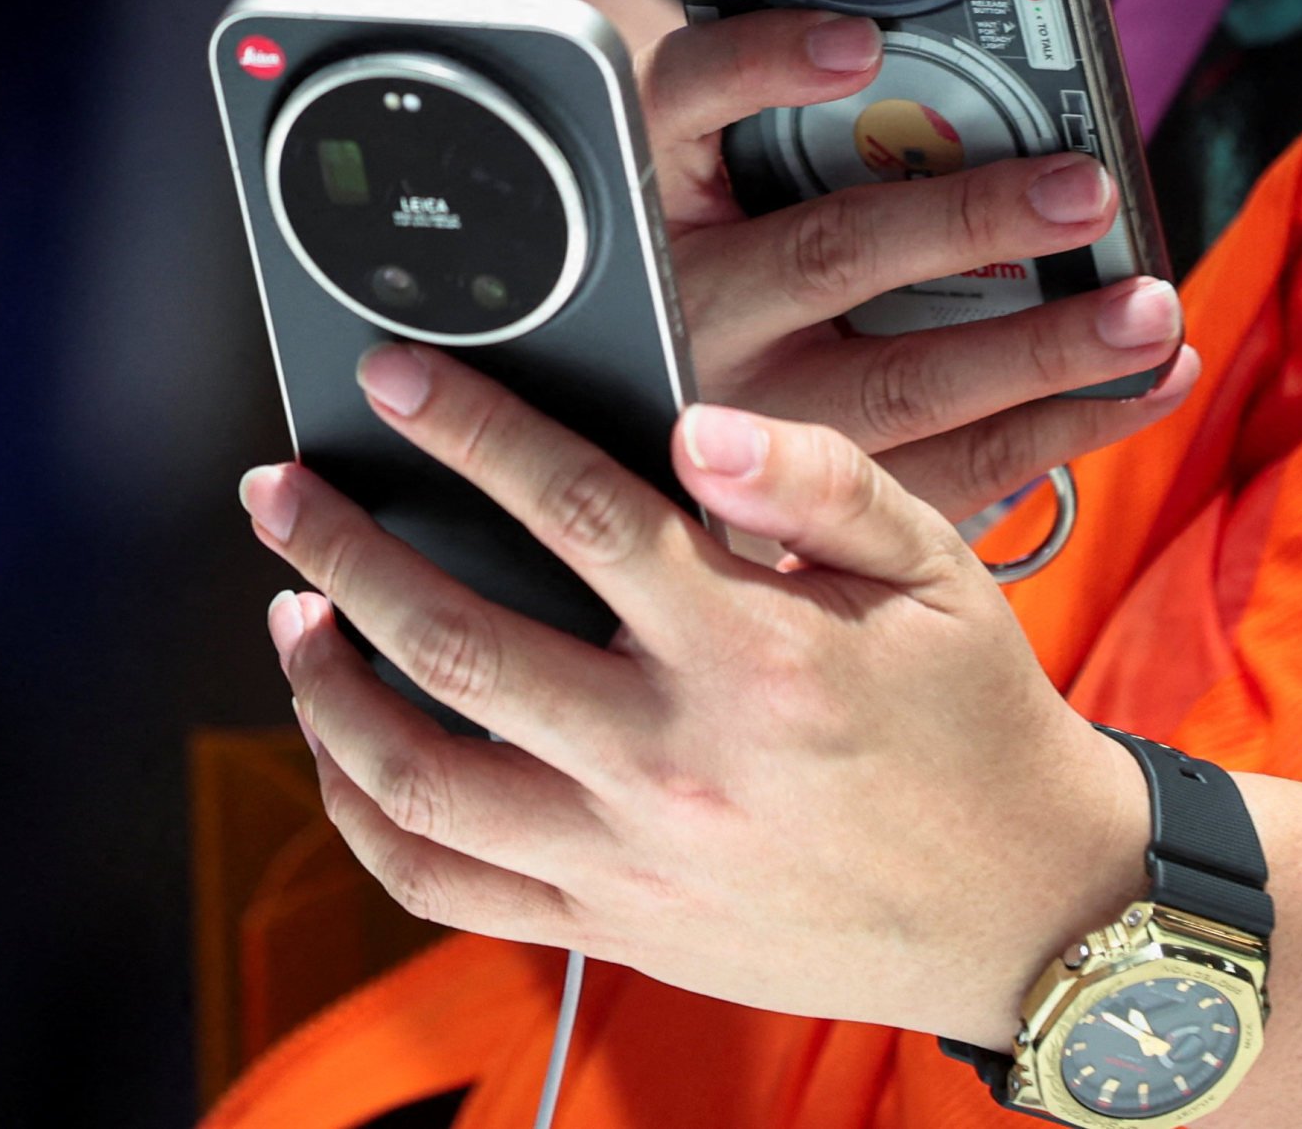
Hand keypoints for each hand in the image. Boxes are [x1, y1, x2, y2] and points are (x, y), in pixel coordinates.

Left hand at [242, 345, 1144, 1042]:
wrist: (1021, 908)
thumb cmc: (974, 720)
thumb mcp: (937, 569)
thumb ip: (819, 481)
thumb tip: (697, 421)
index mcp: (754, 654)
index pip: (575, 513)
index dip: (469, 430)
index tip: (393, 373)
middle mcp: (674, 762)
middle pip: (458, 642)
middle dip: (345, 548)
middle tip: (280, 487)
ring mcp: (629, 859)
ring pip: (421, 777)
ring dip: (327, 686)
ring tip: (292, 609)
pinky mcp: (612, 928)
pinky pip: (442, 884)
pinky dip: (363, 815)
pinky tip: (337, 745)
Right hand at [634, 4, 1198, 519]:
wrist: (640, 466)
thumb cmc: (713, 272)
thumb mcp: (704, 190)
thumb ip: (778, 121)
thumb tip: (913, 47)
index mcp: (656, 203)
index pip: (684, 107)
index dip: (762, 67)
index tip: (860, 42)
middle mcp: (689, 310)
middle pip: (829, 251)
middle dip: (971, 222)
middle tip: (1086, 191)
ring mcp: (746, 421)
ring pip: (903, 384)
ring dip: (1046, 348)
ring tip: (1148, 311)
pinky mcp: (814, 503)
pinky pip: (950, 470)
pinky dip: (1066, 427)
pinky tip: (1149, 383)